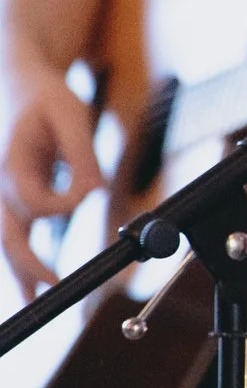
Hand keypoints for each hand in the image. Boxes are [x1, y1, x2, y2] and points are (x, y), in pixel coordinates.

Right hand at [1, 47, 102, 297]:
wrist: (19, 84)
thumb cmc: (47, 97)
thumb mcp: (71, 114)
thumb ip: (82, 154)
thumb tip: (96, 191)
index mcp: (10, 162)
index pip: (32, 199)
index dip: (61, 203)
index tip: (88, 192)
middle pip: (6, 233)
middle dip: (27, 265)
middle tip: (52, 288)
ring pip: (3, 240)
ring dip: (18, 272)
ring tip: (37, 302)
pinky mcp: (9, 198)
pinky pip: (9, 234)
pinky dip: (17, 259)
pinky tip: (30, 283)